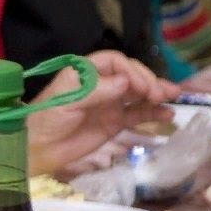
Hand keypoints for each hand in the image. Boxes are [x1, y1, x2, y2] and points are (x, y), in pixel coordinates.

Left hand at [26, 50, 177, 174]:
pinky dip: (154, 113)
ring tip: (172, 98)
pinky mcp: (116, 122)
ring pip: (139, 93)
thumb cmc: (46, 119)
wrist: (38, 149)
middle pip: (131, 75)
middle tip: (158, 94)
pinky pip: (139, 114)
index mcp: (85, 72)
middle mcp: (101, 84)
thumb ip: (95, 91)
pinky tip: (167, 115)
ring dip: (156, 93)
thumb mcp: (66, 101)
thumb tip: (125, 82)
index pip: (114, 61)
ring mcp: (110, 103)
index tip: (140, 85)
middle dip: (148, 81)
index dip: (130, 70)